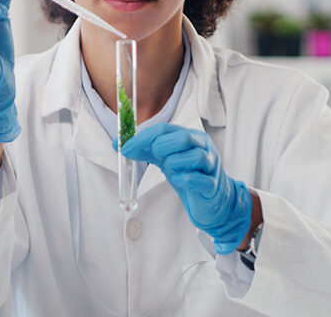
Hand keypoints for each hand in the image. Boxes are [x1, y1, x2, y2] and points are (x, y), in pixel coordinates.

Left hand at [120, 123, 252, 253]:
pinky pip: (201, 179)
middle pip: (183, 137)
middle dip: (162, 146)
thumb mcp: (165, 159)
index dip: (143, 137)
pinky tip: (179, 180)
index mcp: (191, 136)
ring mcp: (211, 165)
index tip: (125, 147)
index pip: (166, 129)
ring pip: (196, 156)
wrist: (211, 201)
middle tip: (154, 157)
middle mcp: (203, 147)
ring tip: (170, 170)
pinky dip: (186, 179)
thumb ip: (144, 150)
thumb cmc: (188, 174)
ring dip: (175, 163)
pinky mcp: (213, 185)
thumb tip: (117, 143)